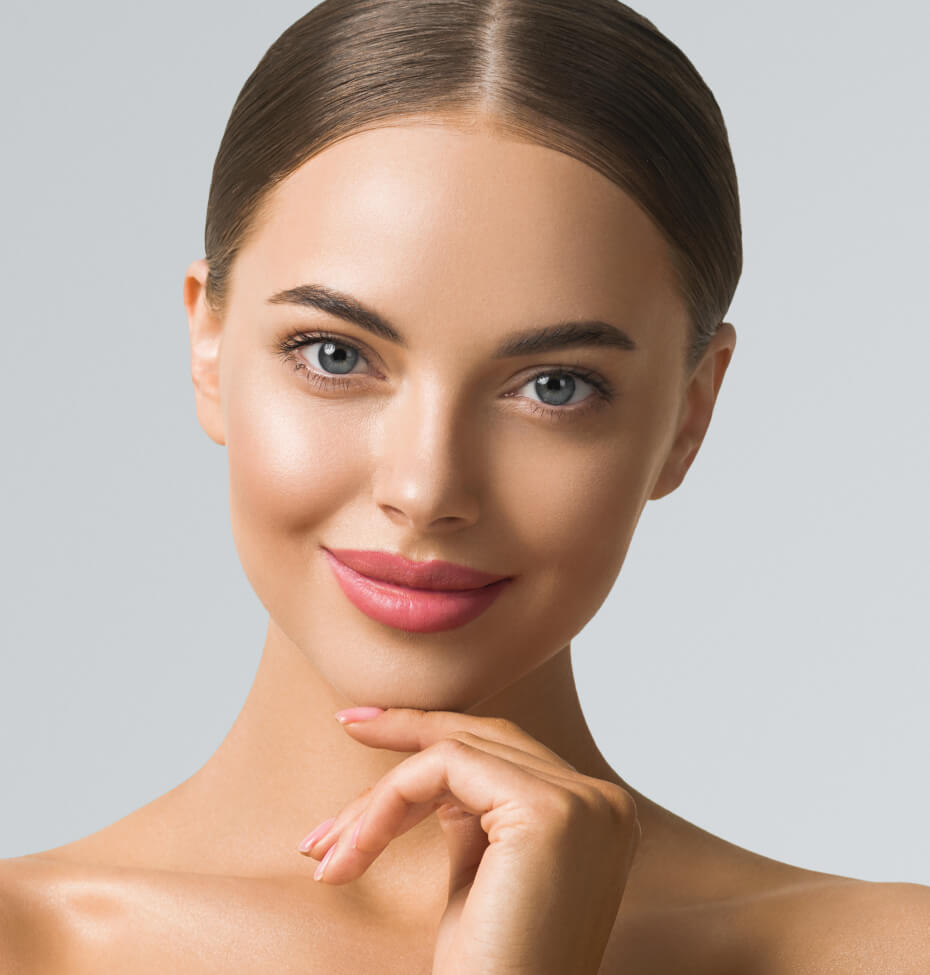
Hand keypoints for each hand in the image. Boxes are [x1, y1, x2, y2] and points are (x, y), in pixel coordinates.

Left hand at [298, 707, 641, 974]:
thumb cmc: (486, 971)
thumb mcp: (481, 874)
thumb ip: (473, 812)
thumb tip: (423, 763)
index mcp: (593, 816)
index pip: (504, 749)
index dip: (433, 732)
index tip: (367, 725)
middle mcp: (601, 803)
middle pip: (483, 738)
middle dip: (405, 733)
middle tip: (345, 726)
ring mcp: (582, 803)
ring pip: (456, 751)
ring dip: (379, 798)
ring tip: (326, 846)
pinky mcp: (546, 811)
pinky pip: (444, 767)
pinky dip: (387, 802)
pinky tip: (353, 849)